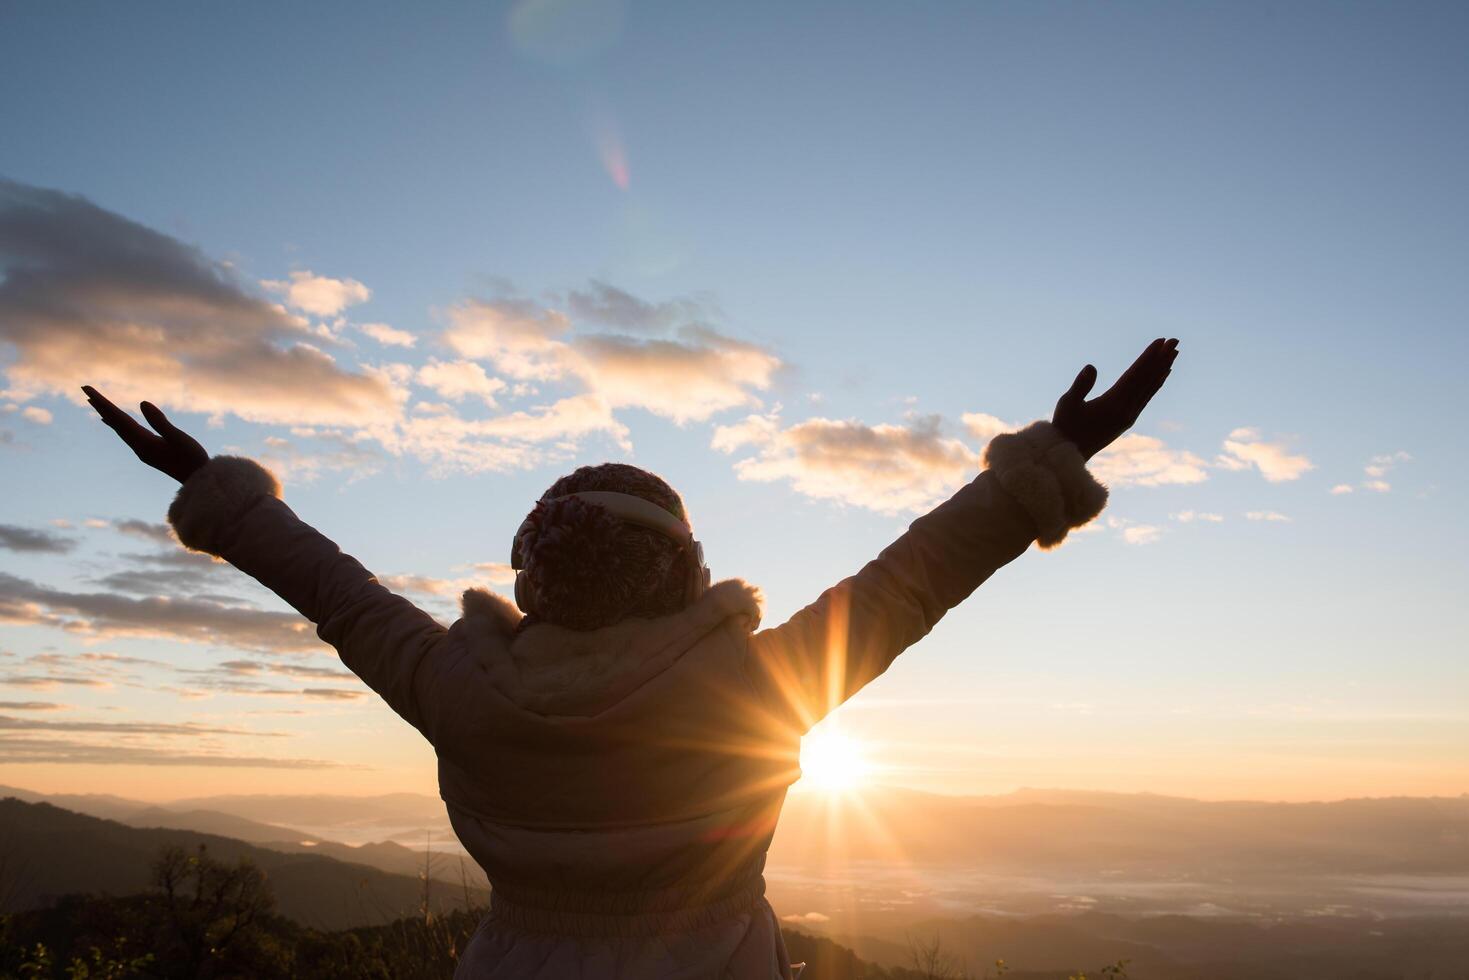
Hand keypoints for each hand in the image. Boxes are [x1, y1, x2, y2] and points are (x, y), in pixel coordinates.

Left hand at [82, 386, 209, 483]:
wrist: (200, 481)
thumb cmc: (193, 458)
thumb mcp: (178, 437)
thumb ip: (160, 421)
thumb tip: (141, 403)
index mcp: (142, 442)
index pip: (118, 418)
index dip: (102, 402)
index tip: (87, 389)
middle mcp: (138, 446)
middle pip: (114, 422)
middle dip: (100, 405)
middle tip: (84, 389)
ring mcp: (142, 450)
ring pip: (119, 428)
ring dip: (106, 414)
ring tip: (93, 402)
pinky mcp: (148, 451)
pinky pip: (126, 433)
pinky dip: (116, 424)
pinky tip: (112, 421)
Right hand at [1052, 338, 1179, 459]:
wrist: (1069, 454)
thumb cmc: (1065, 426)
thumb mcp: (1067, 404)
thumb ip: (1080, 385)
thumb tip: (1091, 366)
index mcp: (1113, 404)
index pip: (1136, 375)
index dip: (1149, 357)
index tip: (1161, 341)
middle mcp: (1127, 410)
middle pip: (1148, 379)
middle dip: (1161, 358)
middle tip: (1175, 340)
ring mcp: (1130, 416)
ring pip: (1150, 387)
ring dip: (1162, 368)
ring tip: (1174, 352)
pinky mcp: (1128, 420)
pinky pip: (1146, 397)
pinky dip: (1156, 383)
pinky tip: (1162, 374)